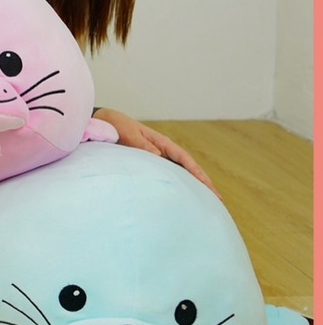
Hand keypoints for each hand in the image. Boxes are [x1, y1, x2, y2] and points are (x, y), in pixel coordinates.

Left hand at [93, 108, 219, 196]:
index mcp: (162, 142)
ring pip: (181, 172)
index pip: (185, 159)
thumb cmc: (118, 126)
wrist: (105, 122)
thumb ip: (142, 144)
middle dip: (203, 182)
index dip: (197, 173)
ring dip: (194, 185)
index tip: (208, 186)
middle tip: (217, 199)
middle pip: (188, 167)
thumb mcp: (130, 133)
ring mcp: (159, 156)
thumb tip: (159, 155)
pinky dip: (179, 184)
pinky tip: (184, 196)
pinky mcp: (151, 163)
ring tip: (207, 201)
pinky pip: (169, 174)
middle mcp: (164, 150)